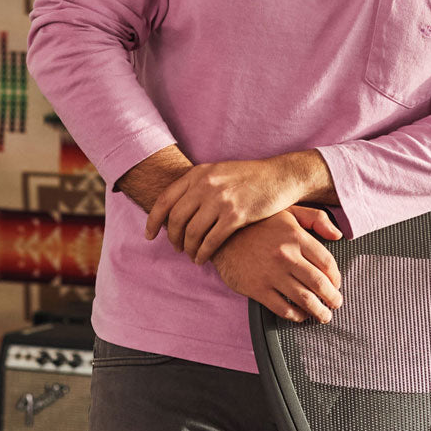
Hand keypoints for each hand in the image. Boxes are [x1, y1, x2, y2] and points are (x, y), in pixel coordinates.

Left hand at [145, 158, 296, 263]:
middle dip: (172, 238)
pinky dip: (202, 254)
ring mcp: (221, 200)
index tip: (149, 235)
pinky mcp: (236, 216)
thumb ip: (198, 184)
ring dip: (188, 249)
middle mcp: (206, 185)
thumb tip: (174, 206)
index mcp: (199, 173)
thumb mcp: (220, 172)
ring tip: (191, 255)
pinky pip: (210, 242)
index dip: (153, 221)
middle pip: (175, 219)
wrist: (281, 177)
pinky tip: (202, 259)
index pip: (164, 200)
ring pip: (191, 233)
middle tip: (176, 247)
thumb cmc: (250, 177)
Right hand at [212, 207, 342, 323]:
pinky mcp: (257, 289)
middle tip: (336, 303)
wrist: (222, 236)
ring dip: (318, 311)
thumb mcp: (289, 211)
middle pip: (319, 283)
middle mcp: (287, 256)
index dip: (336, 277)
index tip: (337, 283)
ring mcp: (272, 274)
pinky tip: (300, 315)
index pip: (327, 262)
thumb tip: (338, 235)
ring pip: (304, 299)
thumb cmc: (259, 223)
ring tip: (324, 315)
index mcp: (297, 236)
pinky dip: (296, 315)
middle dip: (332, 298)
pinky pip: (282, 308)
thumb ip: (316, 218)